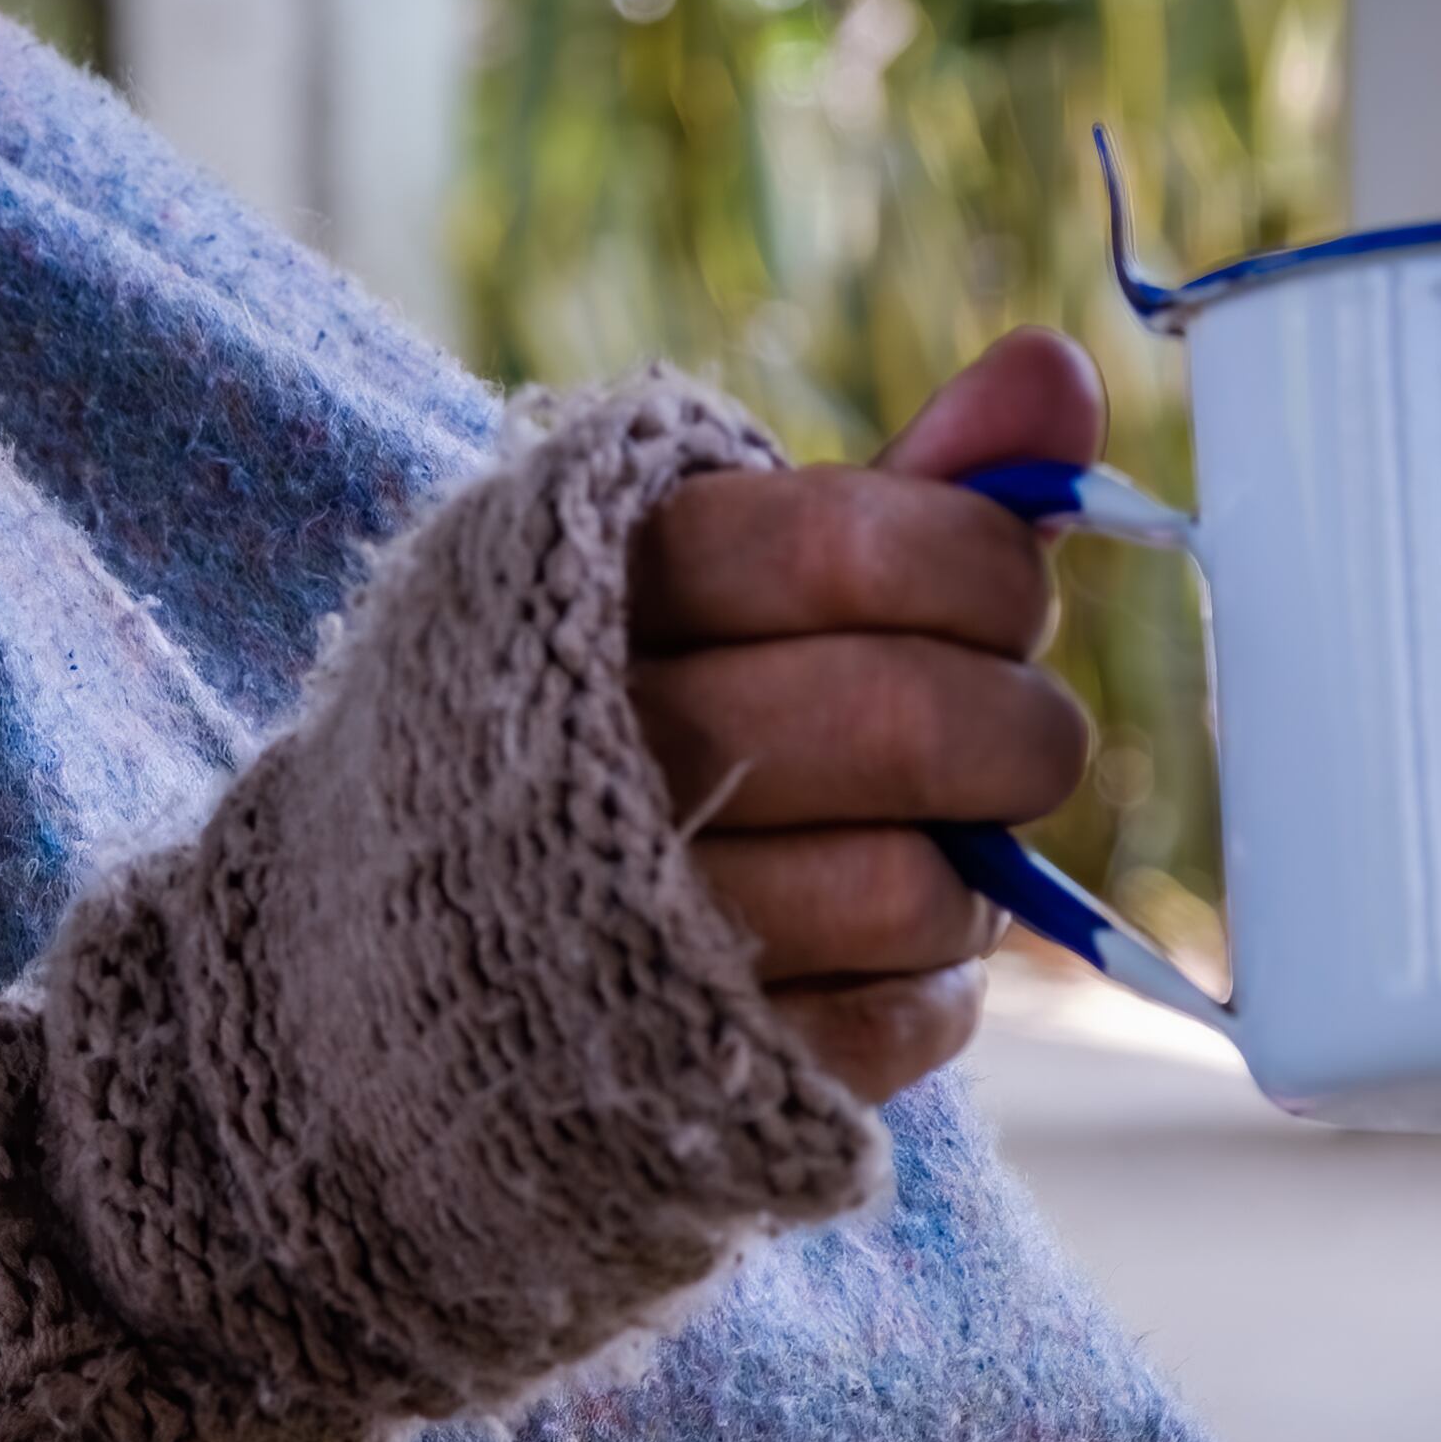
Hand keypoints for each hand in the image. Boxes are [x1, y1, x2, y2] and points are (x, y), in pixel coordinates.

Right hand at [625, 327, 1101, 1102]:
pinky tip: (862, 956)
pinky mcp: (684, 1070)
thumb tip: (1058, 371)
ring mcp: (627, 924)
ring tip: (912, 853)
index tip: (997, 599)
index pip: (867, 545)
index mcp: (593, 585)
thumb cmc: (602, 726)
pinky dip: (924, 989)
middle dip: (1015, 730)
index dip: (989, 572)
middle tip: (1008, 739)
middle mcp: (592, 750)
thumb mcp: (710, 579)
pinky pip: (902, 1025)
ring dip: (966, 878)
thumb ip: (896, 485)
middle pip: (911, 719)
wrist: (382, 963)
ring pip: (917, 888)